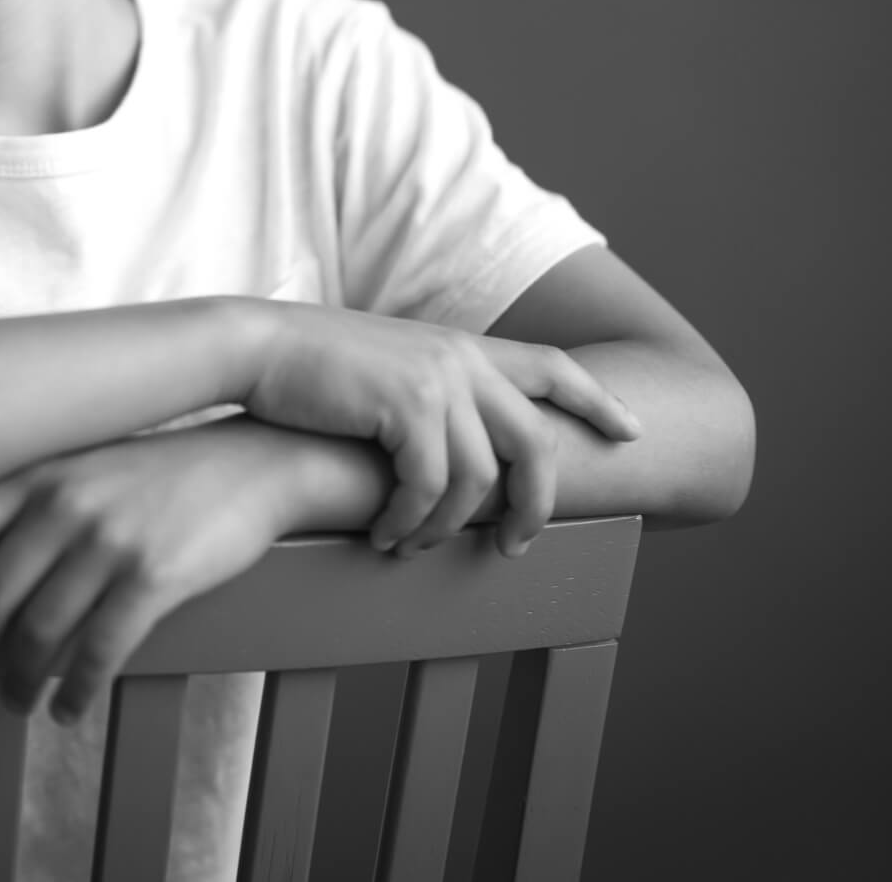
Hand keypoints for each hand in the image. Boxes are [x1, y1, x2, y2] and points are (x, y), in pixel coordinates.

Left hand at [0, 425, 295, 725]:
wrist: (255, 460)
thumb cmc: (163, 468)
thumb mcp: (87, 460)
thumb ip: (33, 494)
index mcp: (39, 471)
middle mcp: (64, 503)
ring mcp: (108, 540)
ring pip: (38, 632)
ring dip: (17, 680)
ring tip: (13, 703)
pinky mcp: (153, 576)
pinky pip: (99, 652)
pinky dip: (75, 691)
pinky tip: (69, 709)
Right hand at [241, 302, 642, 558]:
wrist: (258, 346)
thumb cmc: (313, 368)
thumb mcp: (389, 368)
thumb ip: (433, 395)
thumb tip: (457, 452)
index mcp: (463, 346)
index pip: (554, 369)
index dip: (600, 401)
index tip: (633, 432)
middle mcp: (462, 357)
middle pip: (538, 441)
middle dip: (537, 504)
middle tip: (514, 546)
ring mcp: (438, 379)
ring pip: (481, 479)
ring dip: (448, 527)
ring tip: (411, 545)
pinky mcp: (406, 405)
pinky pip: (430, 488)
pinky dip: (409, 523)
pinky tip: (384, 535)